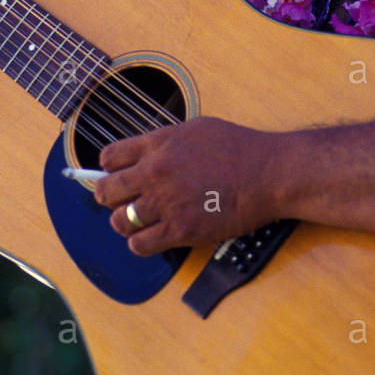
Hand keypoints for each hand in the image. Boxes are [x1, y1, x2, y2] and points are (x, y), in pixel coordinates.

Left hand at [93, 116, 280, 256]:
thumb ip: (165, 142)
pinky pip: (140, 245)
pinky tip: (155, 236)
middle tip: (123, 202)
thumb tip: (144, 155)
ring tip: (142, 221)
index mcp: (158, 144)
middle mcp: (155, 172)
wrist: (268, 173)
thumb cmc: (239, 148)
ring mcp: (166, 203)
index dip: (110, 169)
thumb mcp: (196, 129)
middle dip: (110, 198)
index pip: (109, 158)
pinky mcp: (180, 230)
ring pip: (120, 221)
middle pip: (106, 191)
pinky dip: (142, 243)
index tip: (119, 175)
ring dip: (127, 223)